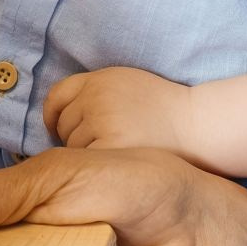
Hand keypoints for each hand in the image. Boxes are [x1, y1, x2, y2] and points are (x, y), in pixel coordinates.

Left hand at [45, 66, 193, 154]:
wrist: (194, 127)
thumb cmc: (159, 110)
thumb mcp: (125, 83)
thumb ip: (92, 90)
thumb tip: (55, 114)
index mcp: (99, 80)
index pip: (56, 96)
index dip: (52, 115)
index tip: (55, 127)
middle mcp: (97, 98)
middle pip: (62, 123)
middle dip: (73, 135)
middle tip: (101, 142)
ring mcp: (102, 122)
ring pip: (71, 146)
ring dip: (84, 153)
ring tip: (114, 152)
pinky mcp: (110, 147)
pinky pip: (85, 161)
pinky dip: (94, 166)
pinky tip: (113, 165)